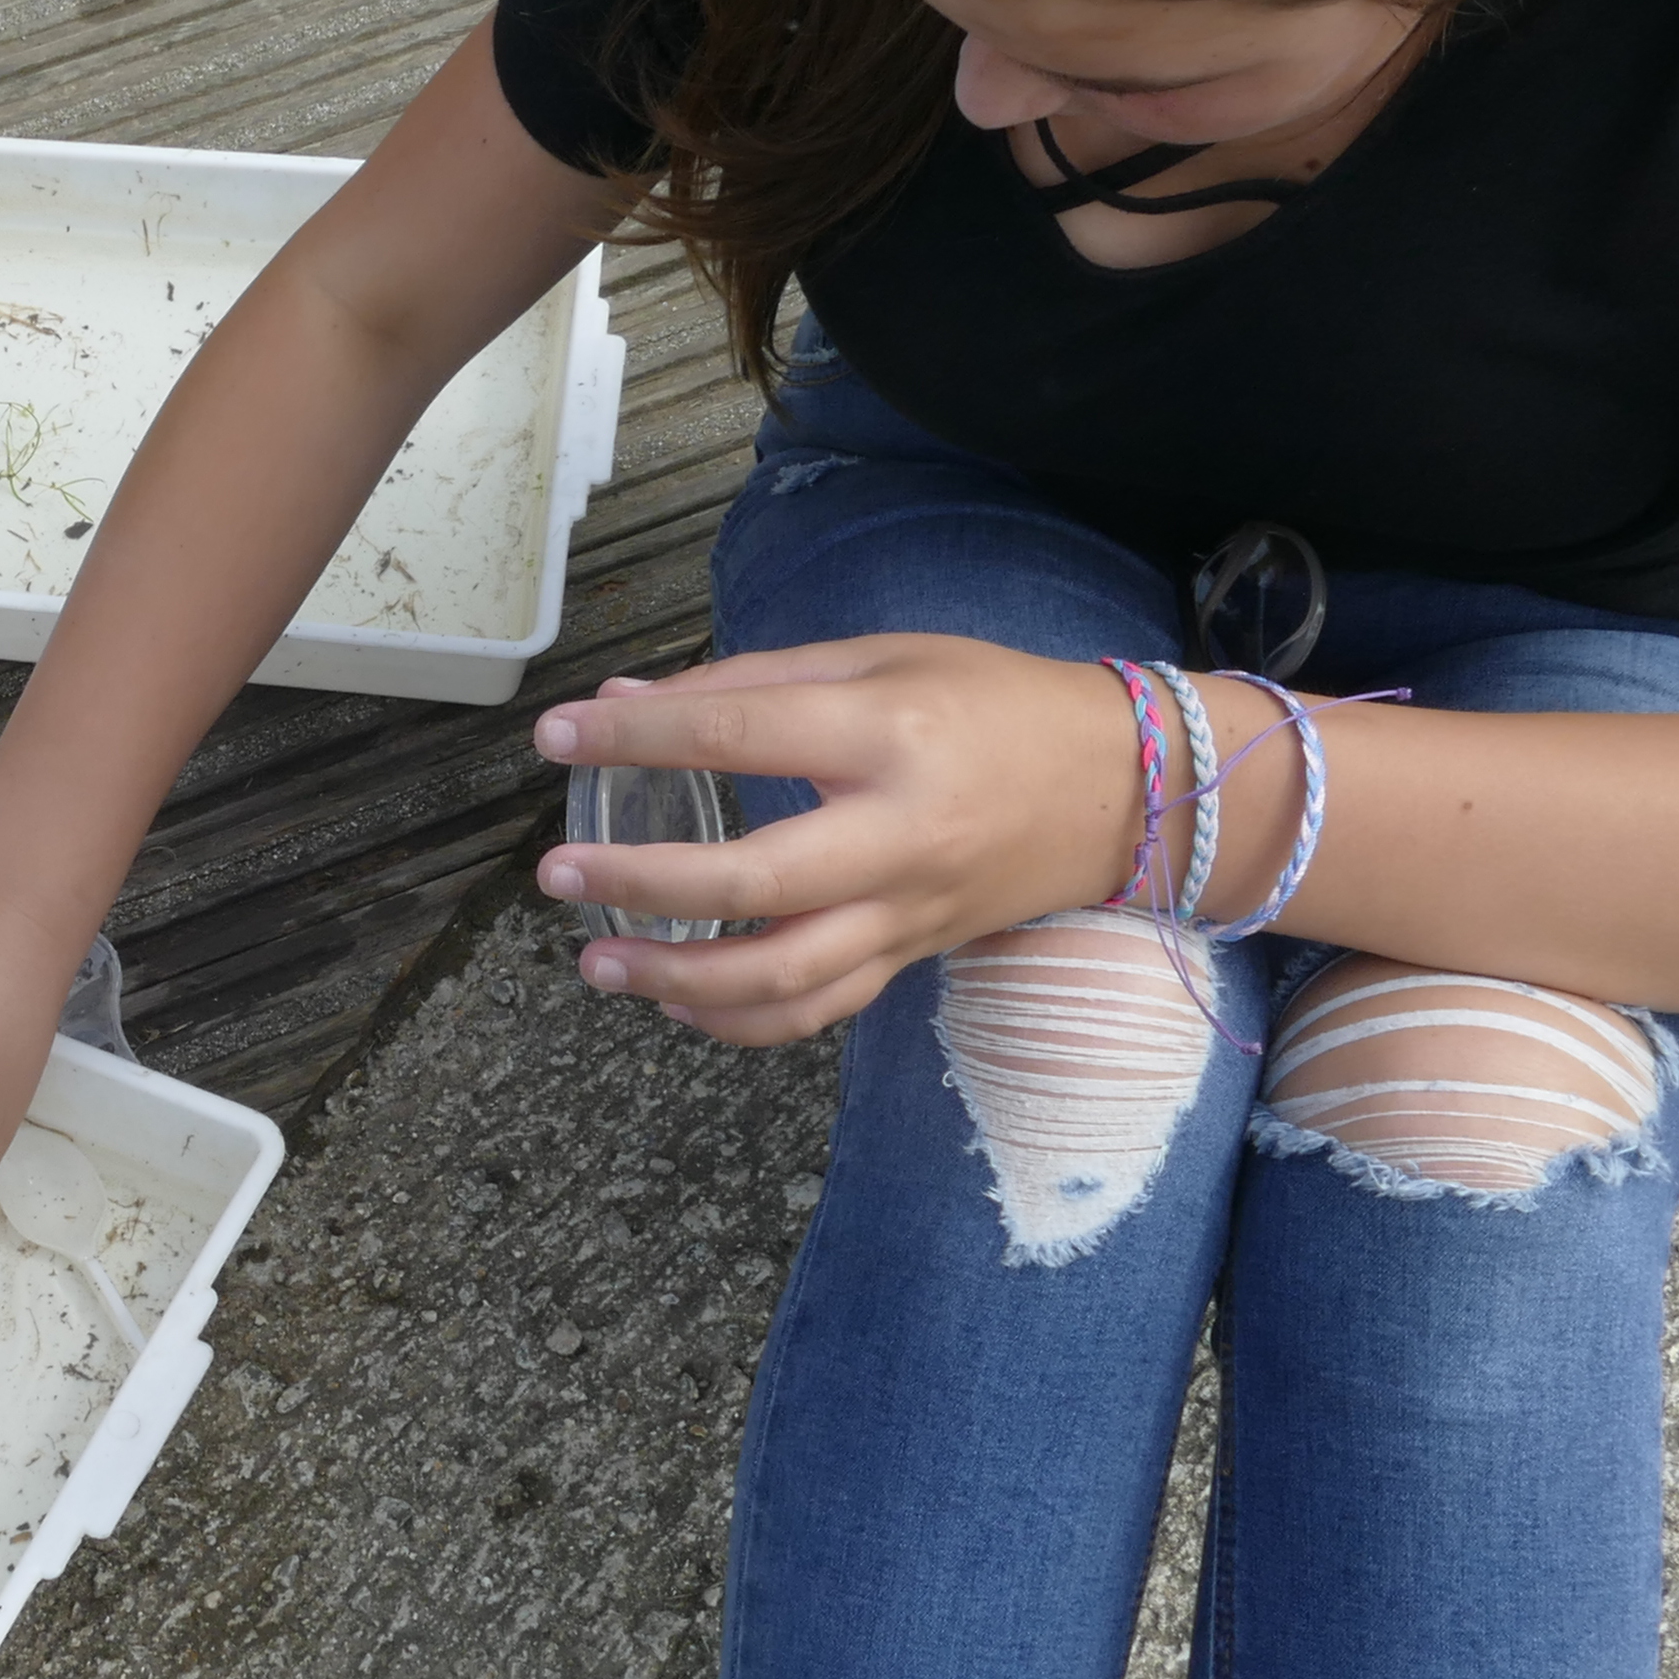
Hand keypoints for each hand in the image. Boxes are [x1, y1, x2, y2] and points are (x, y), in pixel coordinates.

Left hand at [532, 638, 1146, 1046]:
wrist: (1121, 788)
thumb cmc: (991, 702)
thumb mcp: (879, 657)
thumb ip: (751, 680)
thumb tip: (625, 700)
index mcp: (886, 734)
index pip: (737, 735)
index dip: (635, 737)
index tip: (558, 734)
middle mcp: (897, 835)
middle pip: (752, 880)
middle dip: (640, 884)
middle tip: (557, 872)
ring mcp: (906, 911)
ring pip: (782, 975)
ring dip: (677, 981)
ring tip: (599, 961)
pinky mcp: (911, 957)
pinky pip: (819, 1010)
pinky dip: (741, 1021)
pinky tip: (679, 1004)